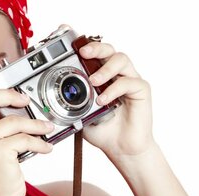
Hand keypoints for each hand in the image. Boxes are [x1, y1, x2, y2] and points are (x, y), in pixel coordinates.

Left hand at [79, 42, 154, 157]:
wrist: (121, 149)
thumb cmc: (104, 131)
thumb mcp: (80, 116)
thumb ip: (72, 104)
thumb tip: (57, 96)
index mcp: (102, 77)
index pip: (95, 55)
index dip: (85, 45)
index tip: (71, 43)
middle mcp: (117, 75)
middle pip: (109, 50)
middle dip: (95, 47)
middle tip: (83, 53)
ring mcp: (130, 80)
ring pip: (121, 59)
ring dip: (105, 68)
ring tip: (93, 82)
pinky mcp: (141, 90)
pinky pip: (129, 82)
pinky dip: (113, 89)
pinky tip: (103, 100)